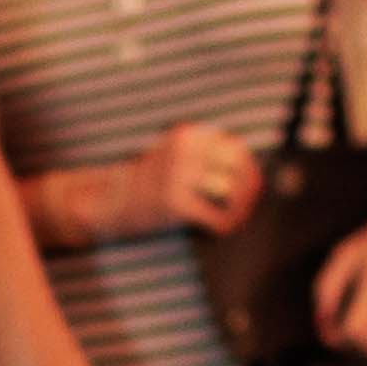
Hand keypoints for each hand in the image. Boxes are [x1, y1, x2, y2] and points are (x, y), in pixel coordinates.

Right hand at [123, 123, 262, 237]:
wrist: (113, 199)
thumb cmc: (153, 181)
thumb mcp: (177, 155)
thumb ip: (209, 156)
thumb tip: (253, 174)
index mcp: (188, 135)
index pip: (235, 147)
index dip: (249, 169)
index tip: (252, 186)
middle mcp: (184, 150)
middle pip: (237, 168)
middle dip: (247, 190)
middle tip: (245, 207)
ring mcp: (177, 176)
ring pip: (229, 192)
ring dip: (238, 209)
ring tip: (233, 219)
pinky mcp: (173, 203)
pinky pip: (214, 216)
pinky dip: (222, 226)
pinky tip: (218, 230)